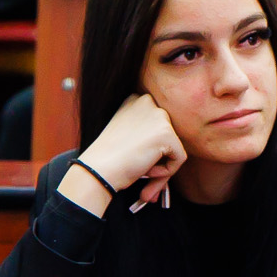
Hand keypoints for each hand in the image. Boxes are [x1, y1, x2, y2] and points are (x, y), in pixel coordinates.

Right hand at [66, 93, 185, 212]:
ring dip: (162, 167)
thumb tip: (163, 148)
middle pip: (167, 136)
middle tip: (144, 175)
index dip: (150, 148)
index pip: (157, 126)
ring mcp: (159, 116)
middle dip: (158, 159)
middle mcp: (147, 102)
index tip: (137, 160)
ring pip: (174, 148)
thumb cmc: (108, 158)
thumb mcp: (127, 136)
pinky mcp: (167, 133)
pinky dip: (167, 173)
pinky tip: (146, 172)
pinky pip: (179, 159)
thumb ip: (146, 134)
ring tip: (143, 175)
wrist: (98, 170)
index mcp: (135, 100)